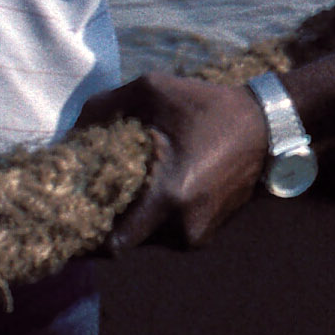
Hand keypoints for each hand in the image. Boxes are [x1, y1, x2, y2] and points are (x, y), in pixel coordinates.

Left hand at [86, 72, 268, 252]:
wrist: (266, 126)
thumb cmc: (207, 106)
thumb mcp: (151, 90)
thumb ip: (103, 109)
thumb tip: (67, 136)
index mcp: (169, 197)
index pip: (112, 244)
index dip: (85, 235)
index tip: (68, 217)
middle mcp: (183, 227)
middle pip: (123, 242)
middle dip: (104, 223)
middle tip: (87, 197)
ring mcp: (196, 236)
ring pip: (143, 240)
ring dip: (129, 220)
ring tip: (120, 189)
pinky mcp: (205, 236)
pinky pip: (163, 235)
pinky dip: (151, 219)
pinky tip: (150, 191)